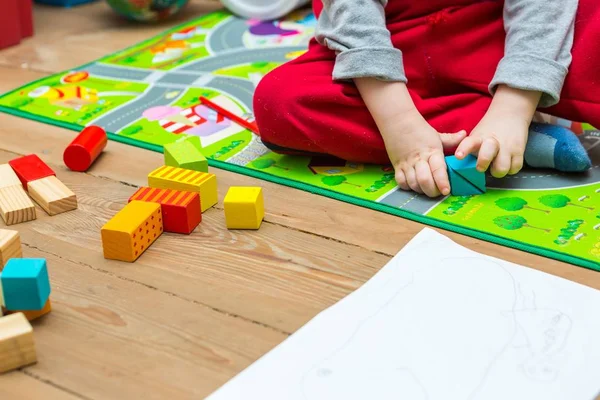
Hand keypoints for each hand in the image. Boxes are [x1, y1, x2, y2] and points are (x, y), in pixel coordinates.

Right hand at [354, 78, 464, 196]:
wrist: (398, 122)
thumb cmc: (419, 130)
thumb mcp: (437, 135)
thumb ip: (452, 139)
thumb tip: (464, 135)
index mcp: (432, 151)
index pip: (438, 169)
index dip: (442, 182)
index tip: (447, 191)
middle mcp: (419, 159)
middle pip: (424, 180)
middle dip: (432, 191)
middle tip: (438, 193)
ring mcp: (406, 164)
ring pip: (413, 183)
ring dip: (421, 190)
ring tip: (427, 189)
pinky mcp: (396, 166)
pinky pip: (401, 182)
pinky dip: (407, 187)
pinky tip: (414, 185)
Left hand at [455, 85, 541, 177]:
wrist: (511, 113)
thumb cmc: (489, 130)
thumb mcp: (476, 136)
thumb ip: (470, 149)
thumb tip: (461, 166)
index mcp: (478, 138)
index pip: (469, 143)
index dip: (463, 150)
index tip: (459, 156)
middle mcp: (492, 142)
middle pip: (486, 156)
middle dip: (483, 163)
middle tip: (480, 167)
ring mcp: (507, 147)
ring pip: (502, 168)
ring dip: (498, 171)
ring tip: (496, 166)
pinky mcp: (519, 151)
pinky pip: (515, 168)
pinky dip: (511, 169)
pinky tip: (508, 163)